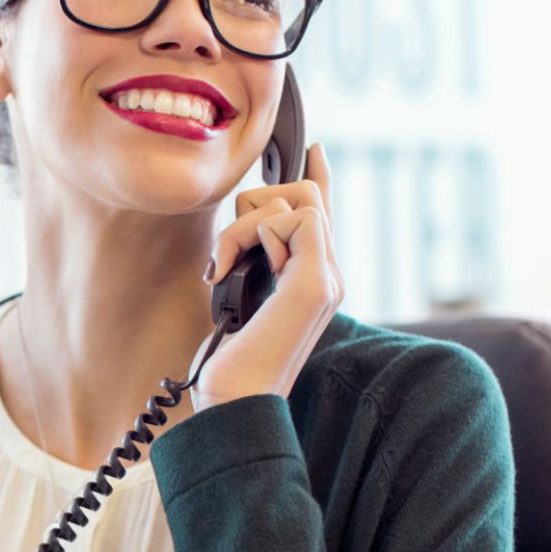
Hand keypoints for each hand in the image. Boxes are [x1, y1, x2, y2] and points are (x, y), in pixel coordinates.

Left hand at [189, 142, 343, 412]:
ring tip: (222, 270)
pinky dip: (246, 237)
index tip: (311, 149)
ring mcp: (328, 279)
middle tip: (225, 256)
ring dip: (241, 228)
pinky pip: (291, 218)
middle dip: (252, 207)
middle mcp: (329, 276)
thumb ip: (251, 266)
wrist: (236, 402)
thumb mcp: (237, 301)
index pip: (323, 215)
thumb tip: (241, 236)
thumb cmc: (229, 366)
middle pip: (304, 195)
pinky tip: (228, 272)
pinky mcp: (316, 282)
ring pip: (294, 201)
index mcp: (313, 279)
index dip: (318, 177)